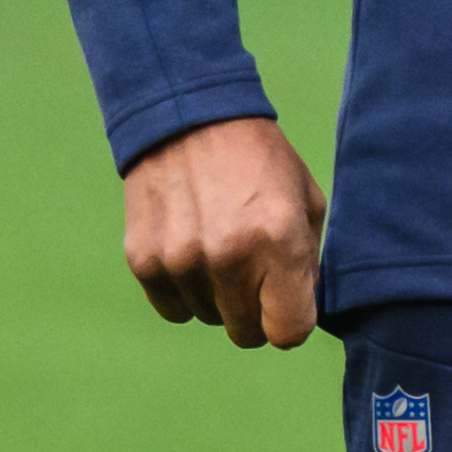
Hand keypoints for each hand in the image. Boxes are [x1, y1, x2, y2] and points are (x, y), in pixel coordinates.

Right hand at [120, 114, 326, 347]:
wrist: (191, 118)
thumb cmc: (261, 161)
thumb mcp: (306, 200)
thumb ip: (307, 262)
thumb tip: (298, 311)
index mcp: (280, 241)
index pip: (289, 333)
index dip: (292, 322)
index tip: (287, 304)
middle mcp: (229, 257)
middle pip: (247, 333)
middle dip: (257, 310)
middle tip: (255, 270)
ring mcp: (182, 261)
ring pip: (210, 318)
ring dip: (219, 295)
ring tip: (222, 244)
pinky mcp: (145, 261)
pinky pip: (173, 309)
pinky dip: (185, 290)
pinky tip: (193, 247)